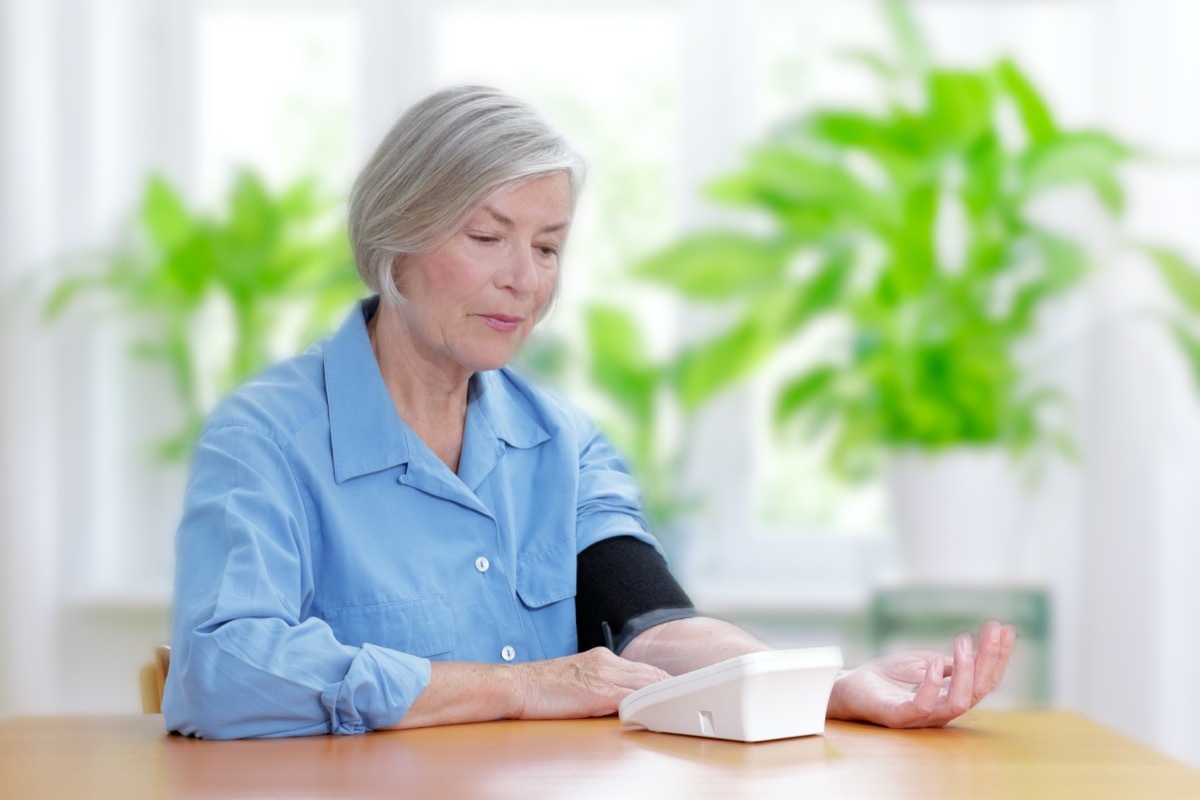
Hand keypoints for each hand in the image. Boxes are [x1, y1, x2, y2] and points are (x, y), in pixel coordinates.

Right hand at [512, 647, 671, 719]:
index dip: (662, 681)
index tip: (677, 691)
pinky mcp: (599, 691)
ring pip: (647, 682)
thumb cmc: (542, 688)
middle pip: (651, 673)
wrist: (519, 685)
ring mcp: (604, 674)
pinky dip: (649, 703)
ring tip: (682, 704)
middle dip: (671, 686)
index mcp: (602, 658)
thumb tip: (617, 700)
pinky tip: (659, 711)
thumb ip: (599, 683)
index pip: (643, 669)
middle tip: (691, 697)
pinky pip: (633, 697)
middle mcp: (607, 661)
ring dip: (665, 694)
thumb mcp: (576, 679)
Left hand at [826, 620, 1015, 727]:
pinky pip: (922, 707)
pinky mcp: (898, 716)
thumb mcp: (925, 663)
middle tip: (995, 631)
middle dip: (990, 659)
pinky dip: (931, 685)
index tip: (1006, 629)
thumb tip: (977, 653)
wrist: (851, 685)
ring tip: (964, 642)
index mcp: (951, 695)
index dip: (997, 657)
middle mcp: (942, 709)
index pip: (983, 680)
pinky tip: (934, 662)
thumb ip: (951, 664)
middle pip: (979, 691)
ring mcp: (922, 715)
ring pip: (958, 702)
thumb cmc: (889, 676)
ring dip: (966, 671)